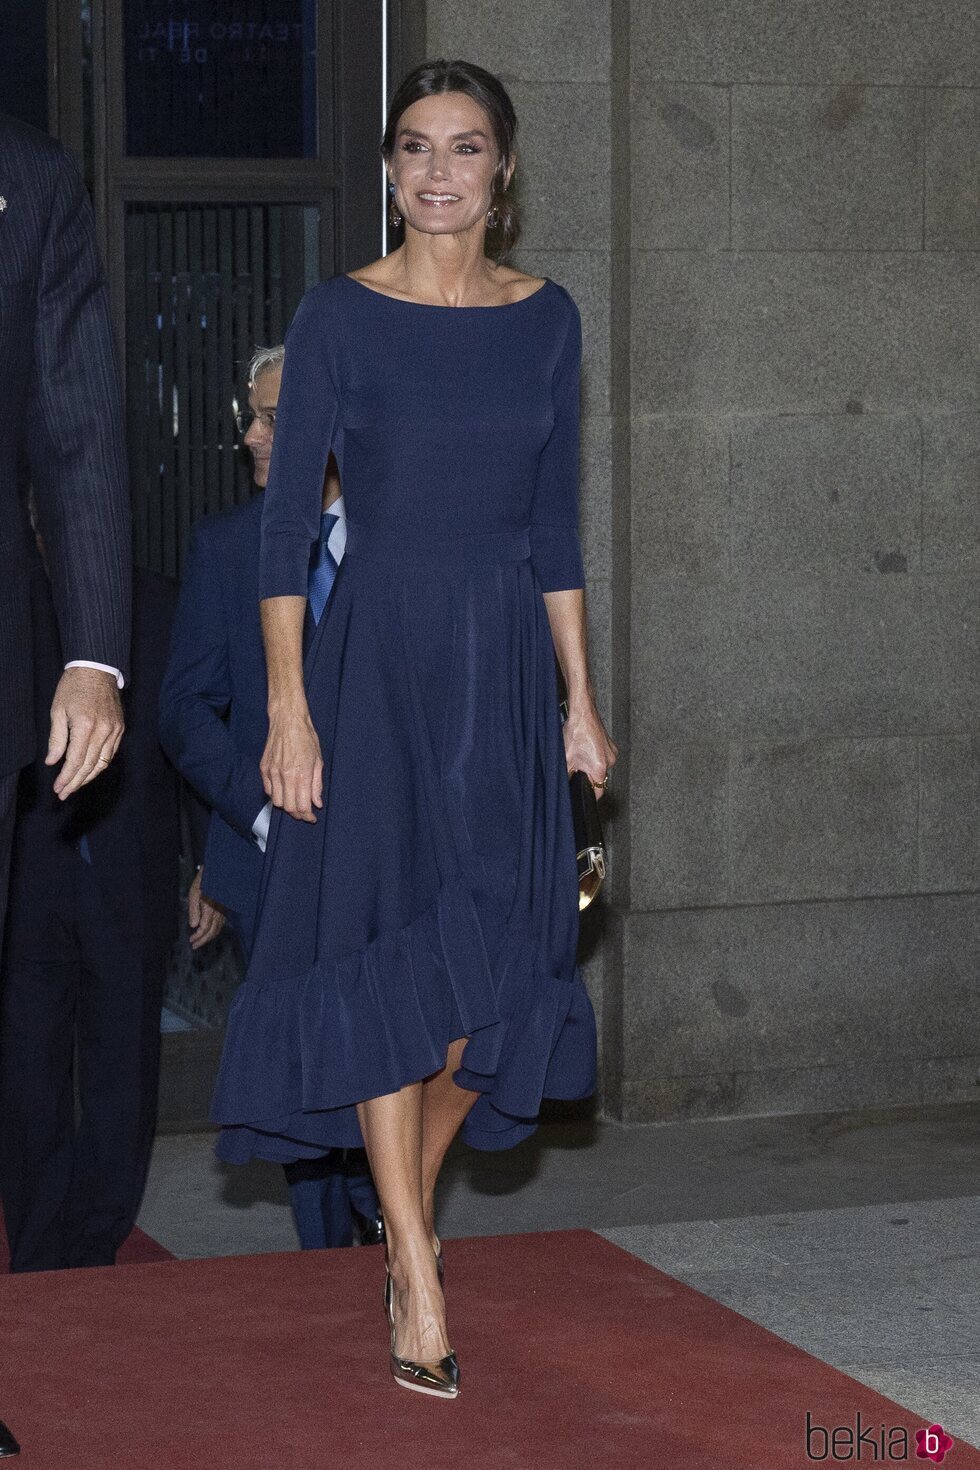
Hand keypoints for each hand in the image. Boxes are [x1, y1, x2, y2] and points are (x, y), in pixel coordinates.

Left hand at [46, 667, 124, 799]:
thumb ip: (57, 739)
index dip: (67, 777)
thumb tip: (53, 761)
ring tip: (75, 785)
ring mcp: (115, 730)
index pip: (76, 761)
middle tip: (64, 793)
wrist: (97, 670)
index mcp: (86, 726)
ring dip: (89, 777)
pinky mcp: (120, 728)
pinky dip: (100, 765)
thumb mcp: (58, 711)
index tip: (58, 788)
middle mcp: (104, 731)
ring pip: (103, 763)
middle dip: (76, 782)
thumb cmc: (73, 687)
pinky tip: (90, 770)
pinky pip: (111, 753)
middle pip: (90, 766)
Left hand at [188, 869, 225, 949]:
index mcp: (210, 908)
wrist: (219, 871)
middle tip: (195, 946)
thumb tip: (193, 926)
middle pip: (212, 932)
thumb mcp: (194, 893)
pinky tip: (209, 931)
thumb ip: (194, 911)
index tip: (191, 940)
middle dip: (203, 941)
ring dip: (209, 937)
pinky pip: (221, 924)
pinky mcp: (225, 909)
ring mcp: (223, 911)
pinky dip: (215, 931)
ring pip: (218, 929)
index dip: (198, 937)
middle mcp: (219, 912)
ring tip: (200, 941)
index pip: (204, 928)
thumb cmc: (205, 881)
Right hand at [260, 695, 322, 821]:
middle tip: (304, 812)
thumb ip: (317, 784)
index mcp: (301, 773)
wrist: (287, 720)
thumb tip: (317, 803)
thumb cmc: (306, 737)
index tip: (311, 818)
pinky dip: (275, 795)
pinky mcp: (263, 768)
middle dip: (297, 814)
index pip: (302, 805)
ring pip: (276, 801)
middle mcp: (285, 775)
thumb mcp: (318, 760)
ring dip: (286, 806)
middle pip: (288, 807)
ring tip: (294, 802)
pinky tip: (284, 791)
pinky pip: (268, 790)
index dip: (307, 816)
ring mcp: (272, 772)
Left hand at [563, 697, 617, 799]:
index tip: (582, 794)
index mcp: (599, 768)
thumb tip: (563, 787)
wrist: (583, 714)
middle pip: (598, 779)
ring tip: (580, 754)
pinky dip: (594, 756)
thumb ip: (566, 775)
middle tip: (576, 766)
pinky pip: (602, 758)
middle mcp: (610, 761)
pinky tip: (585, 748)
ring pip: (600, 768)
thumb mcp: (565, 758)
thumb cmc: (575, 732)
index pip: (598, 791)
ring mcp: (612, 753)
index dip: (588, 794)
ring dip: (590, 765)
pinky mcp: (611, 746)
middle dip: (587, 776)